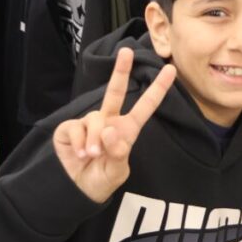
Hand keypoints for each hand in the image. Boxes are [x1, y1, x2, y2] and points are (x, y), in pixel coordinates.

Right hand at [53, 49, 177, 203]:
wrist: (77, 190)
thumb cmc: (102, 179)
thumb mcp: (116, 171)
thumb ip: (117, 152)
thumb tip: (109, 129)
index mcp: (126, 129)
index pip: (145, 106)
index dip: (158, 89)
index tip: (171, 70)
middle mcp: (109, 121)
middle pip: (115, 91)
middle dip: (121, 70)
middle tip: (126, 52)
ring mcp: (89, 122)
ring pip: (95, 120)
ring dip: (93, 140)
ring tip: (91, 156)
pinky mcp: (70, 127)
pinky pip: (77, 128)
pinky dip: (79, 143)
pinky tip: (79, 154)